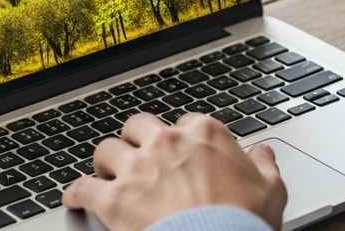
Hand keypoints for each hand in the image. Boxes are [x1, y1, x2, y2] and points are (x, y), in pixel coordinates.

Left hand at [63, 113, 286, 230]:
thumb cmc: (243, 222)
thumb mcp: (271, 191)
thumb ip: (265, 166)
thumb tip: (263, 153)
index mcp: (205, 135)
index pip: (186, 123)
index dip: (182, 139)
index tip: (182, 152)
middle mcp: (167, 143)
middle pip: (139, 126)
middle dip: (136, 139)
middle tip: (138, 154)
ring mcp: (137, 168)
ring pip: (106, 149)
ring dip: (106, 162)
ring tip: (107, 173)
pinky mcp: (114, 198)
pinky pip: (82, 187)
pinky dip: (75, 193)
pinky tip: (74, 197)